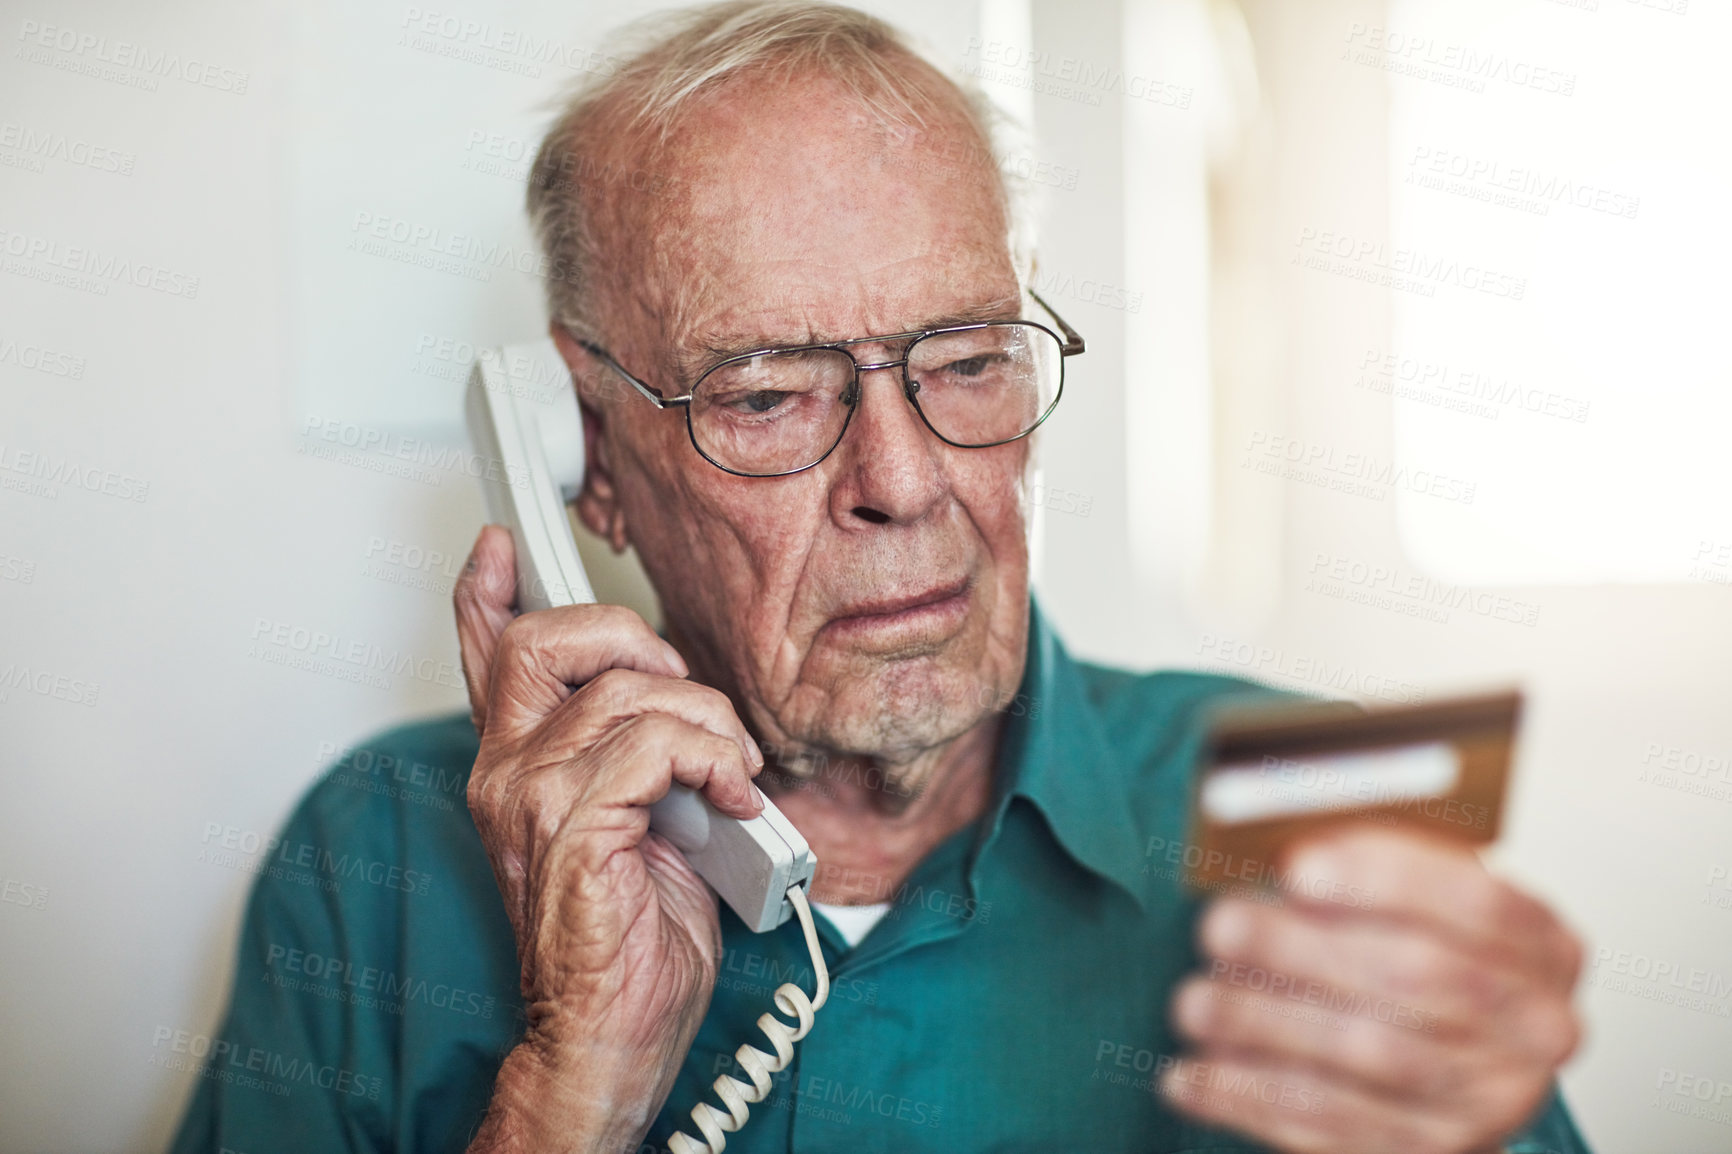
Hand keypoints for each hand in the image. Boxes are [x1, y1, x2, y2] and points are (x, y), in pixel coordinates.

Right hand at [453, 526, 764, 1151]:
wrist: (612, 1034)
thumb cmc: (629, 942)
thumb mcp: (640, 823)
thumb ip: (638, 760)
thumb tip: (690, 714)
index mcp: (519, 766)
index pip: (486, 657)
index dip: (489, 592)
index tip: (503, 543)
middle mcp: (508, 773)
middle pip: (548, 639)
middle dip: (635, 637)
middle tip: (691, 696)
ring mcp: (531, 798)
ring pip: (629, 691)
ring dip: (709, 722)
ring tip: (732, 775)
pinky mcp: (571, 828)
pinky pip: (653, 743)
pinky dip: (713, 758)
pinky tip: (730, 798)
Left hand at [1160, 827, 1583, 1153]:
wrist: (1452, 1058)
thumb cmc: (1417, 950)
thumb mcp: (1412, 895)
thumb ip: (1363, 863)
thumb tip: (1273, 837)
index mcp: (1544, 945)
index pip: (1477, 902)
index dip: (1385, 880)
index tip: (1297, 867)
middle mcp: (1536, 1027)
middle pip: (1416, 978)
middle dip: (1303, 949)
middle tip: (1220, 926)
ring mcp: (1490, 1100)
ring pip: (1370, 1056)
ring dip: (1266, 1026)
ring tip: (1194, 1002)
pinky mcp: (1430, 1151)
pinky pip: (1334, 1128)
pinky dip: (1251, 1098)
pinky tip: (1190, 1076)